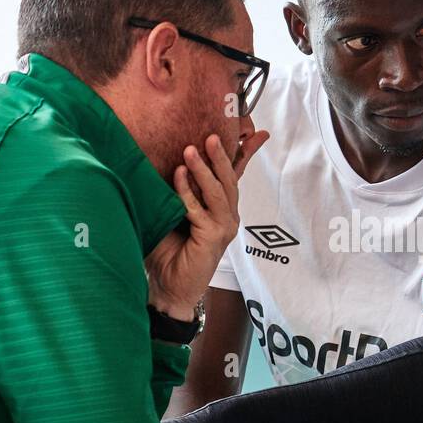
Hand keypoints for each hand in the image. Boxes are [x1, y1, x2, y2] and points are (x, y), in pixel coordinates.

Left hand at [146, 132, 266, 317]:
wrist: (169, 289)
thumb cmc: (168, 254)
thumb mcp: (173, 214)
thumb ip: (178, 192)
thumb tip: (167, 161)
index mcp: (220, 210)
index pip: (234, 176)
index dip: (245, 154)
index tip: (255, 132)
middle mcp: (227, 217)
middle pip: (229, 180)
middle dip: (221, 156)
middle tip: (211, 136)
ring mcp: (223, 228)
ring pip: (218, 192)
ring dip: (205, 169)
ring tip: (192, 150)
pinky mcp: (213, 238)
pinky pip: (199, 209)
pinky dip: (187, 191)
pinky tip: (179, 175)